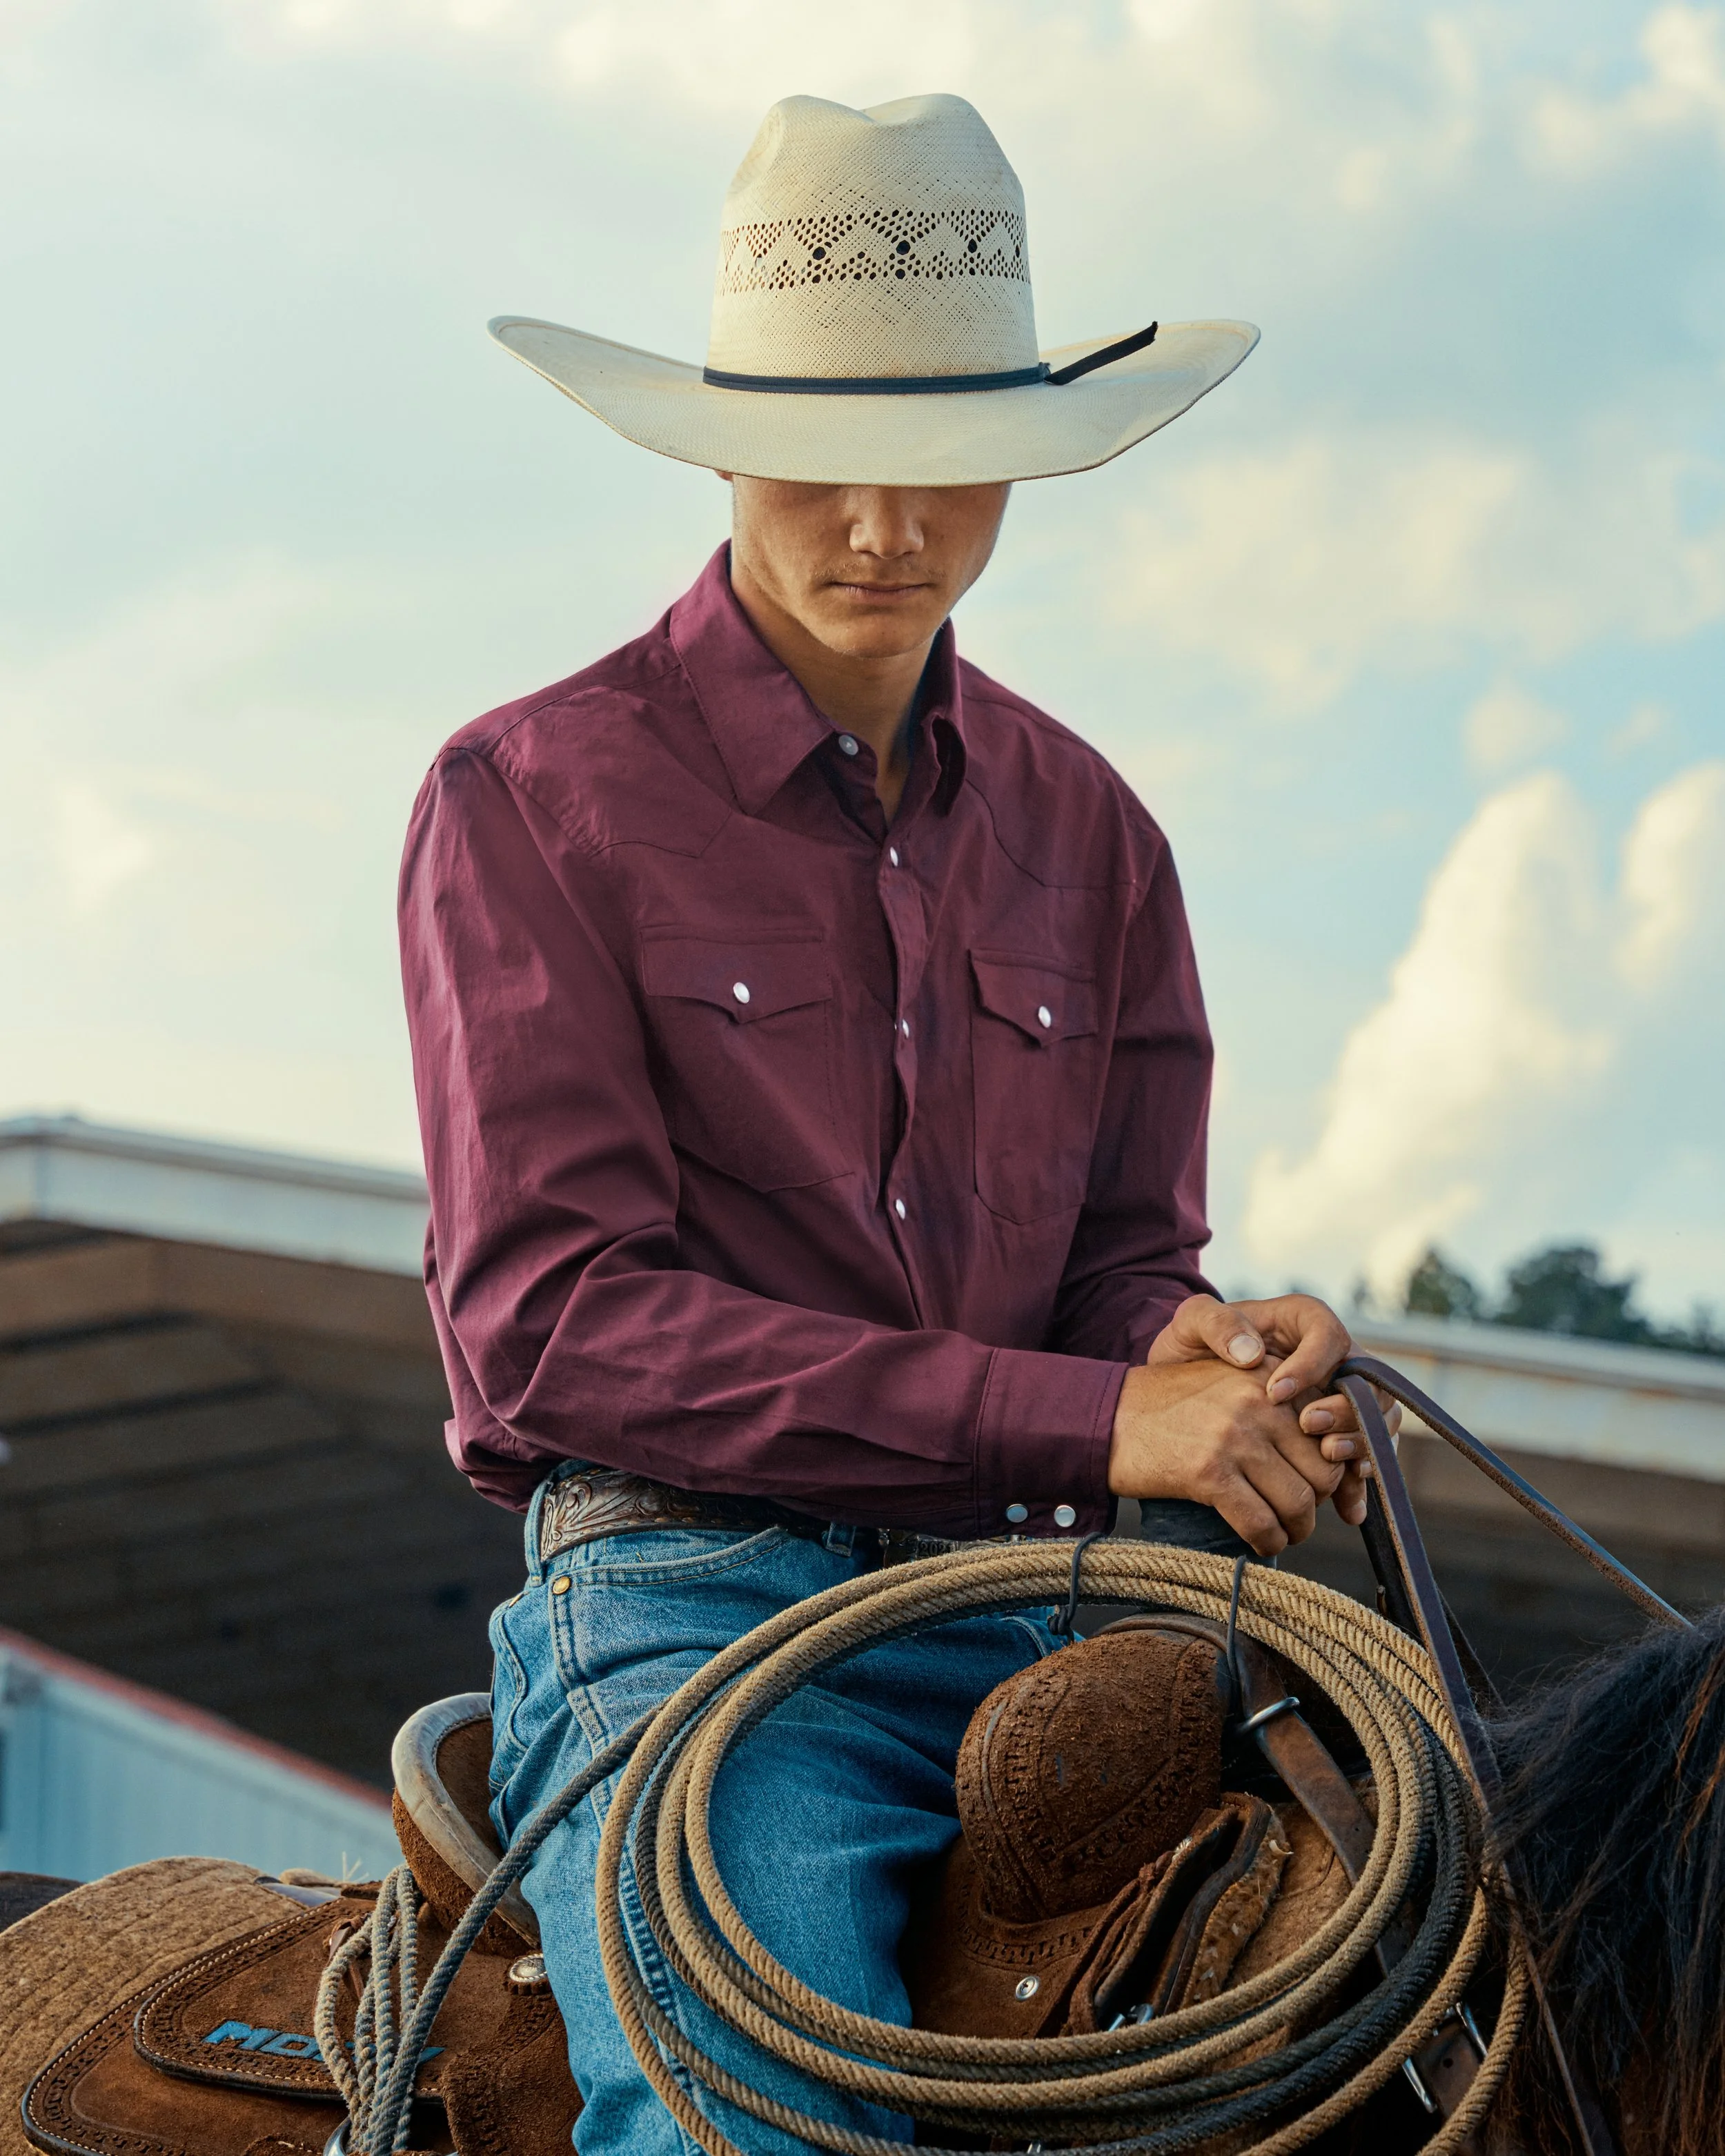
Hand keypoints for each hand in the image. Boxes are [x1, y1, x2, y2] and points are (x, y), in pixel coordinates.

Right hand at [1106, 1357, 1347, 1556]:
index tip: (1313, 1482)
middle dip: (1317, 1502)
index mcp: (1268, 1375)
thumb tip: (1328, 1451)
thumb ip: (1277, 1404)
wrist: (1109, 1417)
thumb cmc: (1171, 1406)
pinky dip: (1267, 1542)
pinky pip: (1261, 1523)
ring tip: (1282, 1531)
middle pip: (1323, 1470)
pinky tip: (1259, 1542)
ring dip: (1296, 1529)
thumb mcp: (1229, 1383)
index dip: (1329, 1465)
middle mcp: (1258, 1400)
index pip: (1330, 1429)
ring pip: (1298, 1502)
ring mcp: (1234, 1436)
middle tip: (1298, 1514)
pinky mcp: (1209, 1473)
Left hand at [1147, 1293, 1401, 1528]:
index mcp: (1304, 1321)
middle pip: (1366, 1379)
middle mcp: (1334, 1357)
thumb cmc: (1193, 1348)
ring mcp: (1342, 1396)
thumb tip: (1251, 1353)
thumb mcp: (1192, 1324)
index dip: (1312, 1363)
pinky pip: (1368, 1456)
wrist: (1187, 1389)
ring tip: (1328, 1457)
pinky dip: (1360, 1481)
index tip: (1274, 1393)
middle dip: (1345, 1407)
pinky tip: (1348, 1507)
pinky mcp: (1341, 1433)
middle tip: (1308, 1426)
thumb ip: (1215, 1323)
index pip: (1328, 1334)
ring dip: (1360, 1442)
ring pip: (1379, 1420)